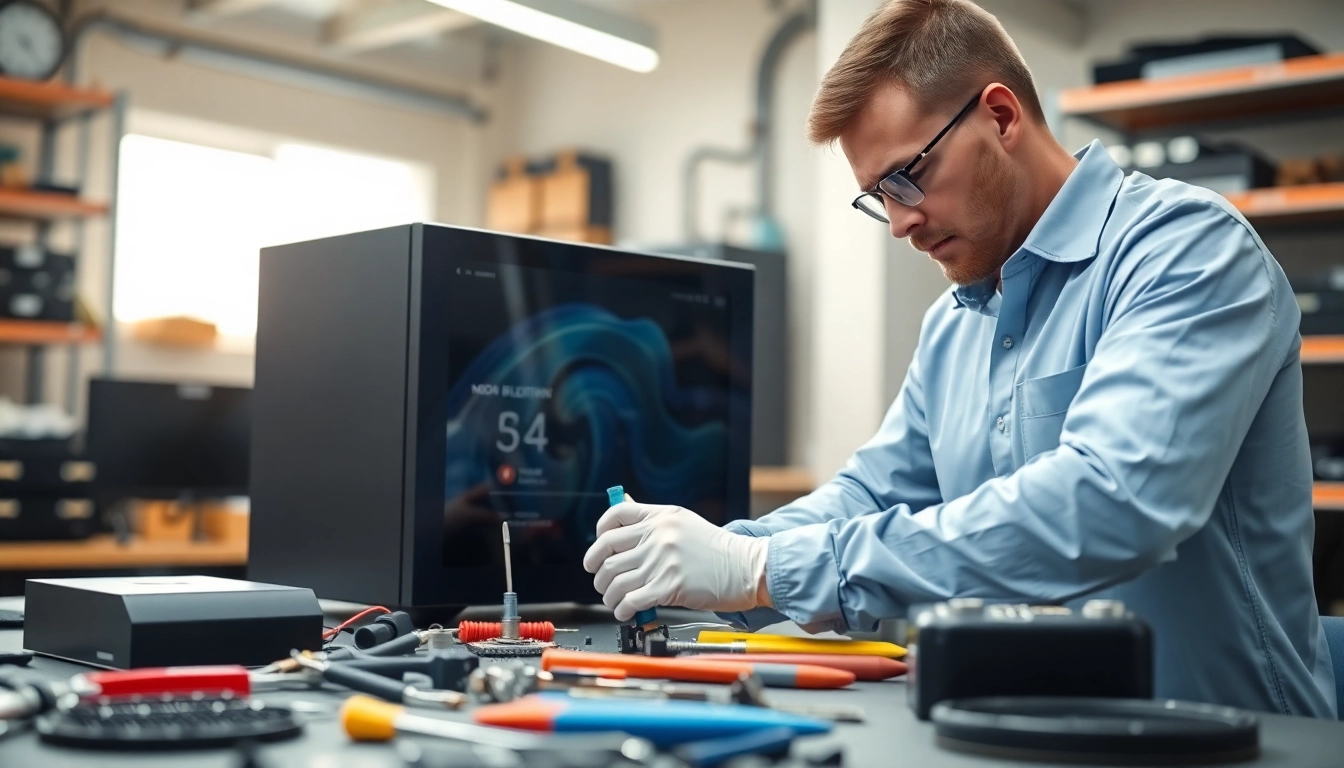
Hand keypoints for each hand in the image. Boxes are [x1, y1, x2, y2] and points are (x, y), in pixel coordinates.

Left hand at [583, 502, 768, 621]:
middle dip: (597, 571)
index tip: (599, 549)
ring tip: (614, 600)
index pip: (615, 517)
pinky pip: (630, 600)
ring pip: (615, 579)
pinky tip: (625, 612)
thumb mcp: (685, 524)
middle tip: (601, 581)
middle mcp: (658, 536)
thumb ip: (654, 524)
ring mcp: (663, 561)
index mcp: (661, 517)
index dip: (599, 533)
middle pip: (607, 551)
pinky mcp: (669, 586)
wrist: (747, 567)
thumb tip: (623, 523)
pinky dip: (621, 609)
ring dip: (608, 594)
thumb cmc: (718, 551)